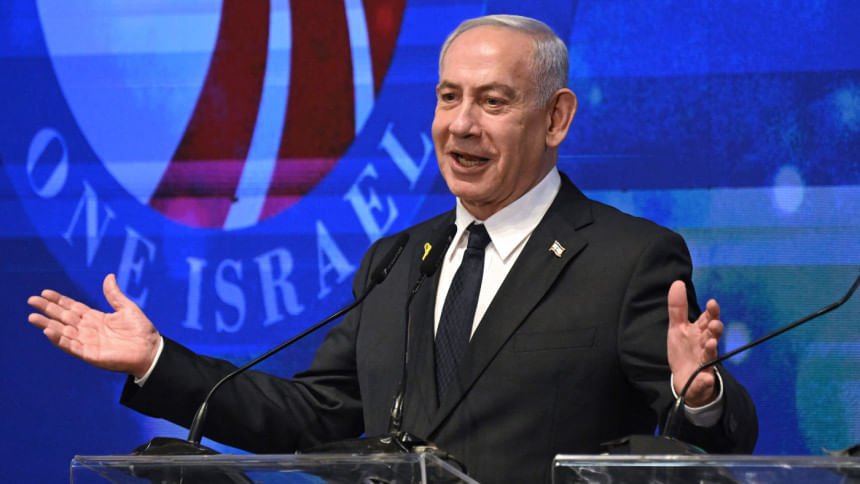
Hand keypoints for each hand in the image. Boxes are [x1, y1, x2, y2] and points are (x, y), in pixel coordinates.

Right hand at [27, 273, 159, 378]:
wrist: (151, 350)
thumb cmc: (141, 330)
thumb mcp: (127, 308)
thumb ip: (114, 295)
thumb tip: (109, 276)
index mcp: (96, 318)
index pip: (73, 307)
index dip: (59, 300)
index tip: (45, 292)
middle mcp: (89, 330)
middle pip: (64, 318)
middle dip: (48, 310)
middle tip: (31, 300)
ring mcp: (88, 342)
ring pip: (63, 332)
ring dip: (48, 325)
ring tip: (32, 317)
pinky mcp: (90, 354)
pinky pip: (71, 346)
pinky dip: (59, 340)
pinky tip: (48, 332)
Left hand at [667, 280, 722, 406]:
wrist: (685, 378)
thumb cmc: (684, 349)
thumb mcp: (677, 327)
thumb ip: (678, 307)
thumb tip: (678, 282)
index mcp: (700, 332)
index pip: (708, 318)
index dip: (711, 312)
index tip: (712, 303)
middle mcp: (706, 345)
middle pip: (714, 335)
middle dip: (716, 329)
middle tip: (714, 324)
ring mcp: (706, 362)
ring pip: (712, 355)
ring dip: (712, 349)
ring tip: (711, 344)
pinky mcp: (703, 380)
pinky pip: (705, 381)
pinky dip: (706, 380)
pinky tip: (706, 378)